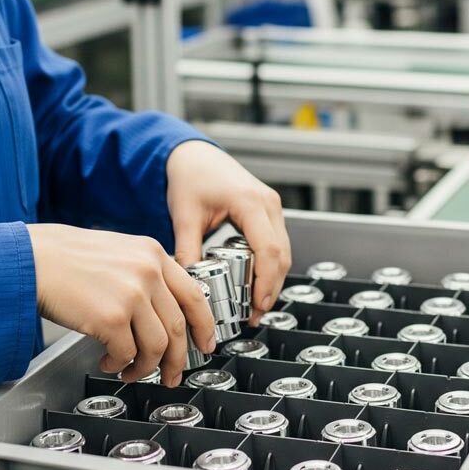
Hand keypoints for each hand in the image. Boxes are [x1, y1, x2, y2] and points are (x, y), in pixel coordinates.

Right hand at [27, 224, 215, 386]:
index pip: (193, 294)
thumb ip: (144, 274)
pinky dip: (120, 363)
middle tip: (170, 375)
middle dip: (176, 359)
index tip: (205, 343)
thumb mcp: (117, 253)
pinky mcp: (111, 317)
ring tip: (130, 371)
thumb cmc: (64, 259)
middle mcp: (148, 271)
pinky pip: (128, 353)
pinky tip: (108, 360)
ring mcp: (132, 293)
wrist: (30, 259)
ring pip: (157, 346)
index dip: (203, 325)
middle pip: (178, 326)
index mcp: (152, 253)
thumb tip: (161, 313)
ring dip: (145, 366)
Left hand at [167, 141, 291, 324]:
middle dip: (271, 288)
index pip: (268, 249)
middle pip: (282, 255)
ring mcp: (271, 207)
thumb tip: (190, 284)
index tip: (257, 304)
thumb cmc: (191, 176)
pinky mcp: (268, 212)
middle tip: (255, 314)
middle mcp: (267, 203)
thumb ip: (188, 250)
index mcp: (249, 201)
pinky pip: (276, 244)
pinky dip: (270, 266)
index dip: (266, 281)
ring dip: (272, 280)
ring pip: (283, 252)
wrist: (194, 155)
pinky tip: (256, 284)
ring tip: (254, 305)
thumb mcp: (184, 215)